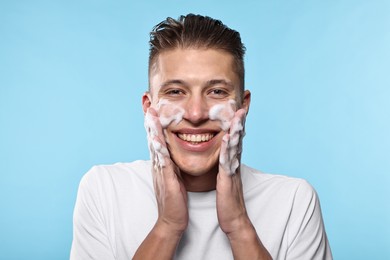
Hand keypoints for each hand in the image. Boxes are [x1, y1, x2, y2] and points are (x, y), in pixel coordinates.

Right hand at [144, 107, 187, 234]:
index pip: (157, 141)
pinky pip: (163, 161)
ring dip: (153, 131)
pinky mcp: (166, 179)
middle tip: (149, 107)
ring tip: (150, 116)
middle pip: (153, 140)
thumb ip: (171, 166)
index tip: (155, 112)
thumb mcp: (173, 178)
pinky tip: (158, 138)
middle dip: (151, 124)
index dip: (155, 126)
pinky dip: (160, 148)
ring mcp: (160, 172)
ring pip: (155, 147)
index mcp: (162, 165)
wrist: (172, 220)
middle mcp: (158, 166)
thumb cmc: (175, 200)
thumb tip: (172, 157)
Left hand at [216, 108, 248, 235]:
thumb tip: (224, 156)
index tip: (237, 107)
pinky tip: (228, 137)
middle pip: (238, 137)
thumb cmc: (227, 200)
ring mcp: (232, 169)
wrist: (233, 219)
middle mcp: (234, 162)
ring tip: (238, 113)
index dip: (236, 122)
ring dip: (237, 129)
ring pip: (235, 145)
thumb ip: (225, 165)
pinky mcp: (228, 178)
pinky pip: (227, 161)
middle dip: (240, 120)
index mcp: (231, 161)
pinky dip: (228, 148)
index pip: (234, 138)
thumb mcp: (225, 178)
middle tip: (243, 102)